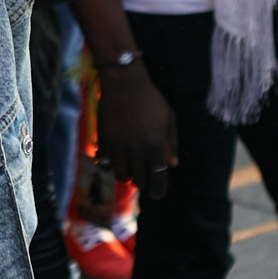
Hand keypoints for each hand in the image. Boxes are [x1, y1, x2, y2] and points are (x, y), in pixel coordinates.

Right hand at [93, 60, 174, 196]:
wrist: (124, 83)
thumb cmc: (151, 99)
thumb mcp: (168, 118)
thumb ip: (171, 143)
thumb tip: (173, 164)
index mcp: (155, 145)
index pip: (158, 177)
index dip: (158, 190)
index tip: (157, 195)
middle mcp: (137, 150)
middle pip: (139, 180)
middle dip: (143, 182)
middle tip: (143, 177)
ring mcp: (119, 146)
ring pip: (121, 176)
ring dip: (126, 176)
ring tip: (128, 168)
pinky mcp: (104, 141)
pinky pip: (105, 164)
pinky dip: (110, 166)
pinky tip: (113, 161)